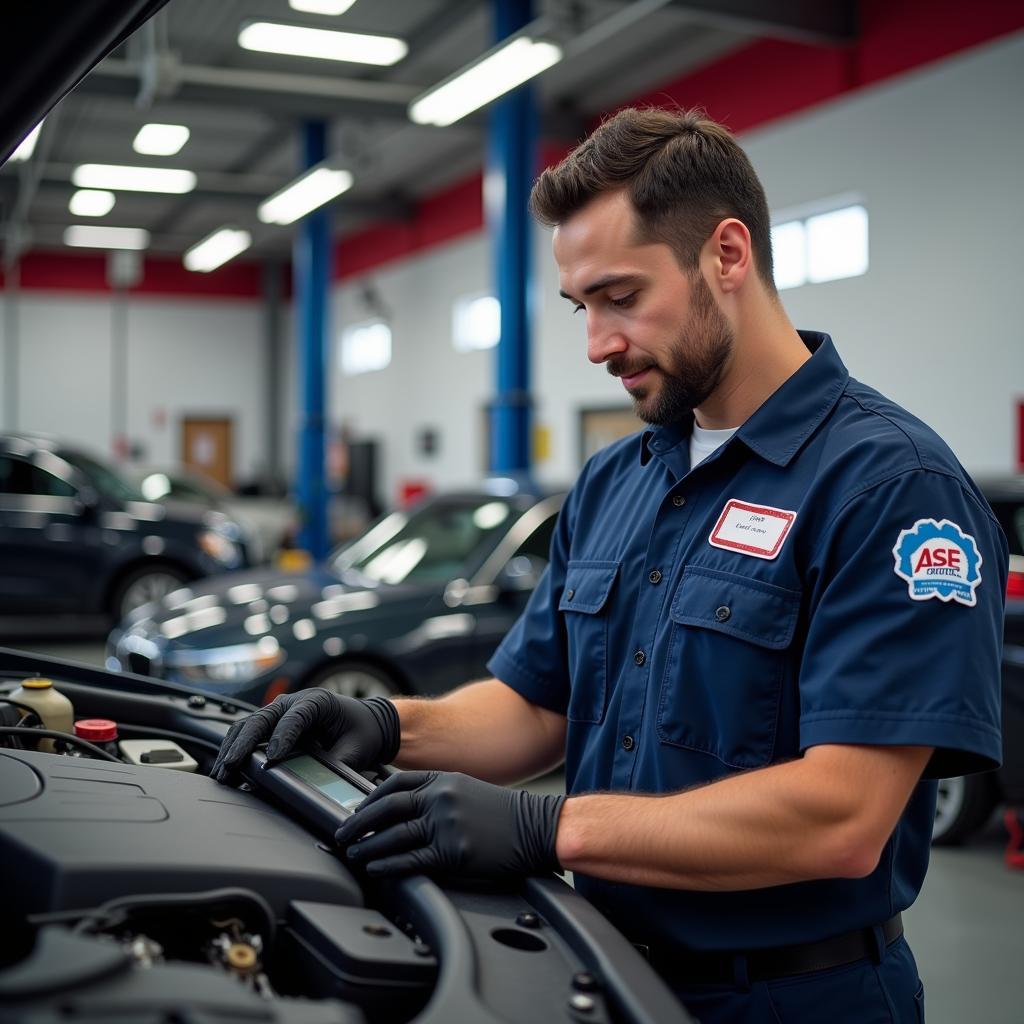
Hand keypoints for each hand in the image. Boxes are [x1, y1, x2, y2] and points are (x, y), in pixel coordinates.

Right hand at [211, 689, 399, 782]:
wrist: (367, 722)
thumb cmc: (363, 731)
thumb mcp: (357, 748)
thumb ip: (339, 763)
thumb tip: (321, 786)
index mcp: (318, 700)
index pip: (296, 716)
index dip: (282, 736)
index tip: (272, 759)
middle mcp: (294, 701)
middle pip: (262, 718)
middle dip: (245, 744)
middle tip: (231, 767)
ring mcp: (280, 711)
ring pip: (248, 724)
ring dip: (233, 748)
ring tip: (222, 773)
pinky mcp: (272, 724)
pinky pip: (248, 734)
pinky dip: (235, 750)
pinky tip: (226, 769)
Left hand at [336, 770, 565, 878]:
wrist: (537, 826)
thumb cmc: (504, 813)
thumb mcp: (467, 790)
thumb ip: (436, 794)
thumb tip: (402, 809)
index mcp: (443, 779)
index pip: (395, 783)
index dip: (369, 798)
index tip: (356, 811)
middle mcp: (441, 797)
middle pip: (387, 808)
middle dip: (358, 823)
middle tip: (342, 834)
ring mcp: (446, 824)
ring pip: (394, 835)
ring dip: (368, 846)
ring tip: (354, 854)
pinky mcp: (454, 851)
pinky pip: (412, 859)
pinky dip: (388, 864)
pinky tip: (376, 868)